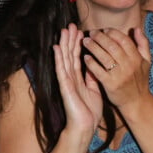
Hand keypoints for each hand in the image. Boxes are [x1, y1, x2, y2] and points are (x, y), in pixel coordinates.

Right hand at [53, 23, 102, 137]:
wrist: (85, 126)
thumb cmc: (90, 111)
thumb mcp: (95, 90)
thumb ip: (93, 78)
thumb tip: (95, 65)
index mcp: (79, 78)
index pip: (78, 58)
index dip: (79, 45)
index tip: (81, 31)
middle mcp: (71, 78)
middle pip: (70, 55)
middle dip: (71, 40)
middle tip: (72, 25)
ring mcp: (67, 82)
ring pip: (65, 59)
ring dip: (64, 45)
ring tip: (64, 31)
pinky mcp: (65, 87)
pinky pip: (62, 70)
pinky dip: (59, 59)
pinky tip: (57, 48)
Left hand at [82, 27, 150, 111]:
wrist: (137, 102)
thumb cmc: (140, 80)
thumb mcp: (146, 62)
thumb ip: (143, 44)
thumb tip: (138, 29)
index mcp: (137, 58)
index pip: (123, 40)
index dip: (112, 32)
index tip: (104, 30)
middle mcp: (129, 65)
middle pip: (112, 46)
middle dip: (100, 37)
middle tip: (92, 33)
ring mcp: (120, 75)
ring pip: (103, 56)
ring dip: (93, 47)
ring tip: (86, 41)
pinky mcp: (111, 84)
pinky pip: (98, 70)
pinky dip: (91, 63)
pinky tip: (86, 57)